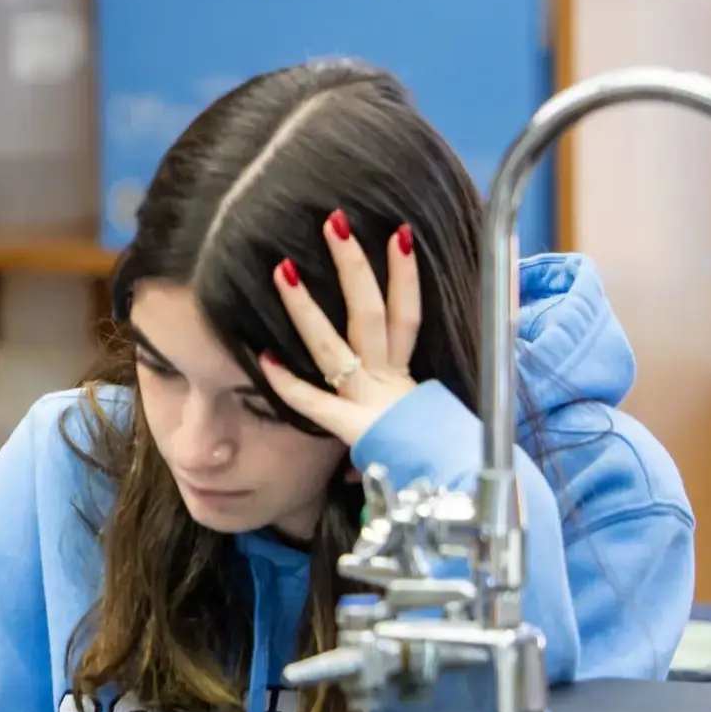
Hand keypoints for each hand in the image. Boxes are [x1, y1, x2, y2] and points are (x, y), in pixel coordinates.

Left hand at [260, 211, 421, 446]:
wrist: (447, 488)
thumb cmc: (426, 450)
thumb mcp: (427, 412)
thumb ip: (415, 384)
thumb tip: (441, 348)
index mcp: (405, 371)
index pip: (409, 313)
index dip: (405, 274)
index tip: (398, 232)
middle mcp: (386, 378)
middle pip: (371, 314)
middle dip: (353, 268)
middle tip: (333, 223)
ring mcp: (366, 400)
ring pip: (334, 345)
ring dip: (306, 308)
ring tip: (281, 270)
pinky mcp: (348, 428)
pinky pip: (313, 403)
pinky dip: (289, 383)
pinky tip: (263, 357)